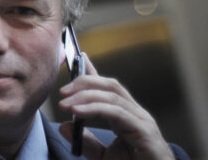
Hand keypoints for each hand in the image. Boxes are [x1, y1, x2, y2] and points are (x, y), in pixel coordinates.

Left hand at [58, 53, 173, 159]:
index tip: (78, 58)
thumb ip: (86, 142)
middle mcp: (135, 113)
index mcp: (127, 116)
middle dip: (85, 82)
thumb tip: (64, 126)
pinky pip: (117, 113)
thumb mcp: (104, 156)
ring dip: (86, 96)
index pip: (108, 87)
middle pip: (110, 86)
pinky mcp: (144, 131)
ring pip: (112, 96)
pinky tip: (78, 111)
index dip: (93, 72)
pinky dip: (95, 108)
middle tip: (63, 91)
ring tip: (65, 103)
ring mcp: (142, 120)